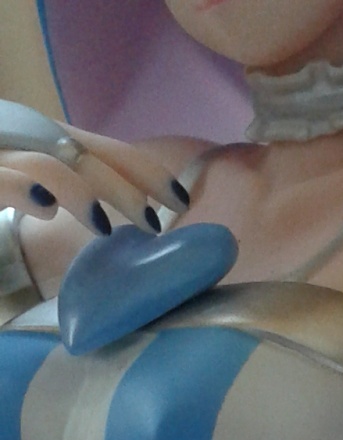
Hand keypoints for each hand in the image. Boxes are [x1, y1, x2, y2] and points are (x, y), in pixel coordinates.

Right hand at [0, 101, 188, 281]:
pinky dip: (20, 188)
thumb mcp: (39, 211)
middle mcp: (12, 142)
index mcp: (33, 146)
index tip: (180, 200)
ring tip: (104, 224)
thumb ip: (79, 201)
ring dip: (80, 189)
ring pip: (41, 159)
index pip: (92, 146)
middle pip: (74, 148)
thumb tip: (142, 217)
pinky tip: (46, 206)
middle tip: (155, 221)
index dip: (139, 167)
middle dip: (121, 180)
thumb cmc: (6, 249)